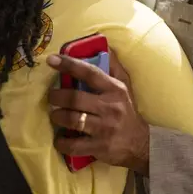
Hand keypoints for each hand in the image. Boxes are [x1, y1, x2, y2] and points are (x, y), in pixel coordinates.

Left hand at [46, 51, 149, 175]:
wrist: (141, 143)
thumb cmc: (127, 111)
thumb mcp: (125, 87)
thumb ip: (113, 67)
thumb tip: (104, 46)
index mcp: (115, 89)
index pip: (90, 73)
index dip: (69, 64)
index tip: (52, 60)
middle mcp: (110, 107)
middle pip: (75, 98)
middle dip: (57, 97)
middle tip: (52, 97)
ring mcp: (104, 129)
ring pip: (72, 120)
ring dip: (57, 117)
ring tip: (55, 115)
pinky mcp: (99, 147)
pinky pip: (73, 145)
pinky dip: (62, 142)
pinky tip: (60, 139)